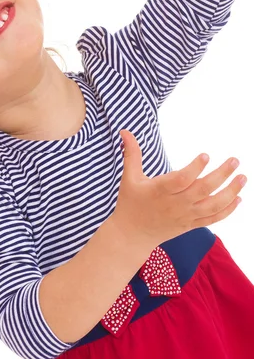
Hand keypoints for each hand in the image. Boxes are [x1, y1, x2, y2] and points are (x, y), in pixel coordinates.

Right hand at [111, 130, 246, 247]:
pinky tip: (238, 198)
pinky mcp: (190, 224)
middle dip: (221, 175)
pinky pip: (213, 218)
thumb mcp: (129, 177)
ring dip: (230, 192)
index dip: (194, 167)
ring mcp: (185, 216)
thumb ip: (131, 153)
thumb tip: (125, 131)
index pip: (180, 179)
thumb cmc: (130, 202)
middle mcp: (175, 204)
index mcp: (159, 190)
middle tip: (234, 160)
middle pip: (202, 190)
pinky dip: (227, 210)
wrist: (132, 234)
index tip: (206, 154)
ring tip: (242, 177)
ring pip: (212, 205)